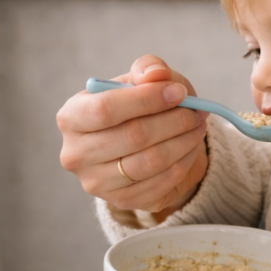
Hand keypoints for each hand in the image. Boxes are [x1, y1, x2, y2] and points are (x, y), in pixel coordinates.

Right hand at [57, 55, 209, 215]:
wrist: (144, 144)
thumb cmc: (139, 105)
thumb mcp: (142, 80)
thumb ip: (148, 69)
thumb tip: (157, 75)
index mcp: (71, 117)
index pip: (105, 109)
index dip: (147, 100)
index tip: (178, 92)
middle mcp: (75, 154)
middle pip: (132, 137)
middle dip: (174, 121)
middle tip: (197, 111)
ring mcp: (96, 183)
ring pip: (150, 162)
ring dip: (184, 141)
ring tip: (199, 125)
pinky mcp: (122, 201)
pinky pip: (162, 182)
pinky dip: (184, 161)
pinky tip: (191, 146)